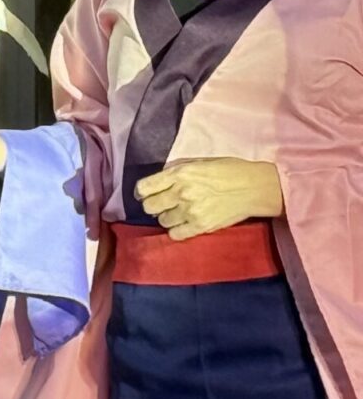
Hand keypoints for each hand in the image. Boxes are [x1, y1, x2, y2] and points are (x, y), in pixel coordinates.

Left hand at [134, 157, 281, 240]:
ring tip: (179, 213)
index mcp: (179, 174)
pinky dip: (177, 231)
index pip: (144, 187)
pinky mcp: (201, 226)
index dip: (142, 191)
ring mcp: (190, 211)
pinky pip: (176, 234)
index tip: (146, 193)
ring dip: (168, 217)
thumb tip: (158, 183)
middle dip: (154, 205)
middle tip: (164, 204)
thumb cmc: (228, 171)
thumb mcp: (198, 163)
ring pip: (162, 220)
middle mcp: (181, 192)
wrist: (255, 188)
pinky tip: (184, 224)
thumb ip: (176, 172)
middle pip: (149, 206)